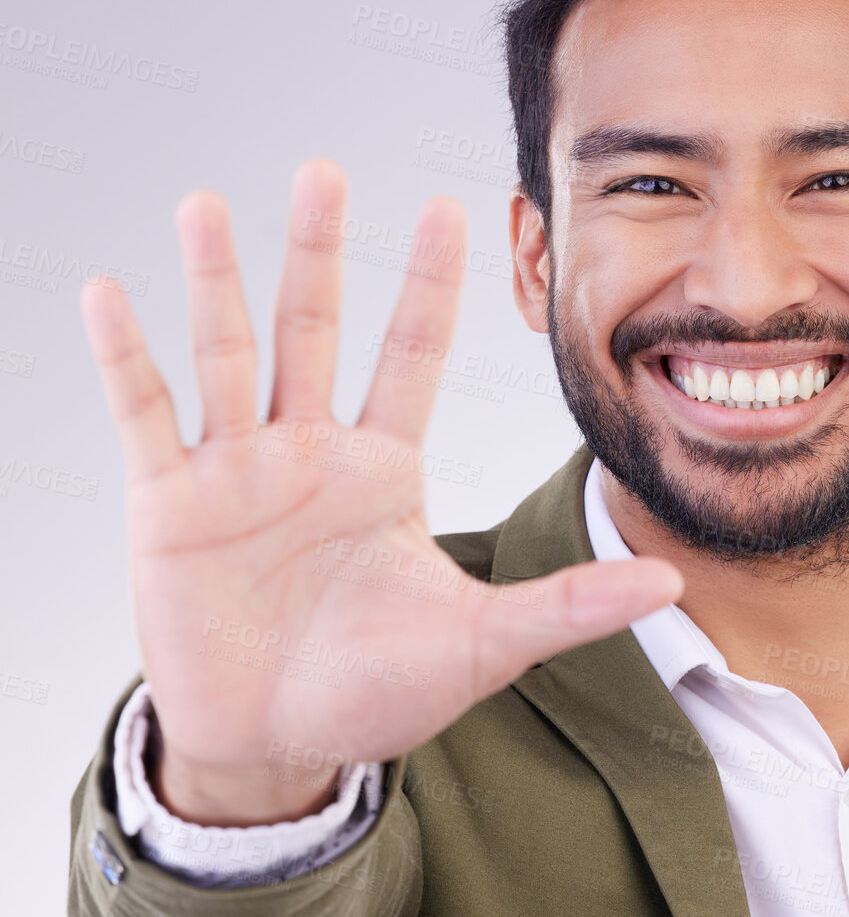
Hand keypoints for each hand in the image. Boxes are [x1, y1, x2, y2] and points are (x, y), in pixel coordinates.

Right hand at [81, 159, 681, 823]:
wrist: (277, 745)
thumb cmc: (376, 692)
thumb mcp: (481, 642)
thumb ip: (568, 606)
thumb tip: (672, 581)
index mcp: (383, 468)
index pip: (412, 354)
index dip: (429, 283)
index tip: (451, 206)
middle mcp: (310, 452)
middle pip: (314, 329)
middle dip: (318, 252)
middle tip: (324, 170)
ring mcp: (237, 472)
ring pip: (227, 353)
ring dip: (216, 280)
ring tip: (206, 204)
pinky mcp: (170, 504)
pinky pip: (144, 416)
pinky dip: (125, 356)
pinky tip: (108, 291)